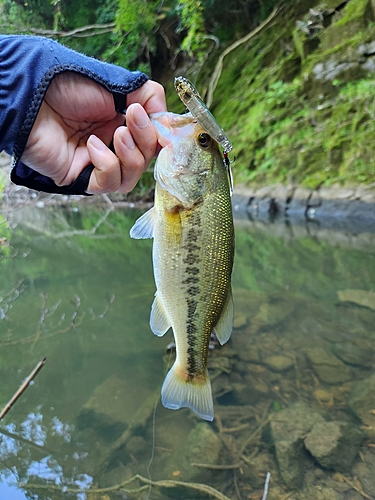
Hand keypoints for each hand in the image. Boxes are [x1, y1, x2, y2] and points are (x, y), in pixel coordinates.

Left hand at [20, 73, 166, 193]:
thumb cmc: (68, 84)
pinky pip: (108, 183)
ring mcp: (98, 163)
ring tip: (115, 134)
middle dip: (146, 141)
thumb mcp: (118, 83)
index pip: (153, 141)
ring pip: (131, 177)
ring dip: (131, 156)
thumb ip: (148, 96)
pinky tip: (92, 146)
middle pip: (146, 160)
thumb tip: (167, 119)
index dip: (161, 137)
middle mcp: (113, 145)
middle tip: (131, 118)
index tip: (162, 125)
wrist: (33, 96)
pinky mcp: (82, 178)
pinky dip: (107, 165)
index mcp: (123, 123)